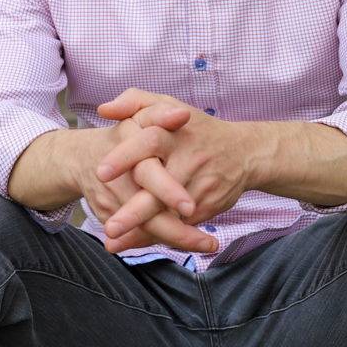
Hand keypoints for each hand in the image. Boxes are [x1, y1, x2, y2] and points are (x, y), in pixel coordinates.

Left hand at [92, 88, 253, 250]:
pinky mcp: (206, 207)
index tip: (101, 173)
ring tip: (115, 243)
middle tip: (111, 227)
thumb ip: (135, 101)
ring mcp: (198, 187)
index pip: (148, 142)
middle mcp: (188, 161)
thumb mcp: (169, 105)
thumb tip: (104, 109)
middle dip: (136, 210)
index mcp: (175, 133)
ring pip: (169, 213)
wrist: (246, 153)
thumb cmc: (196, 128)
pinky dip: (156, 236)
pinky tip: (132, 244)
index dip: (125, 156)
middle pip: (160, 187)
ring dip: (142, 231)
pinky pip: (179, 226)